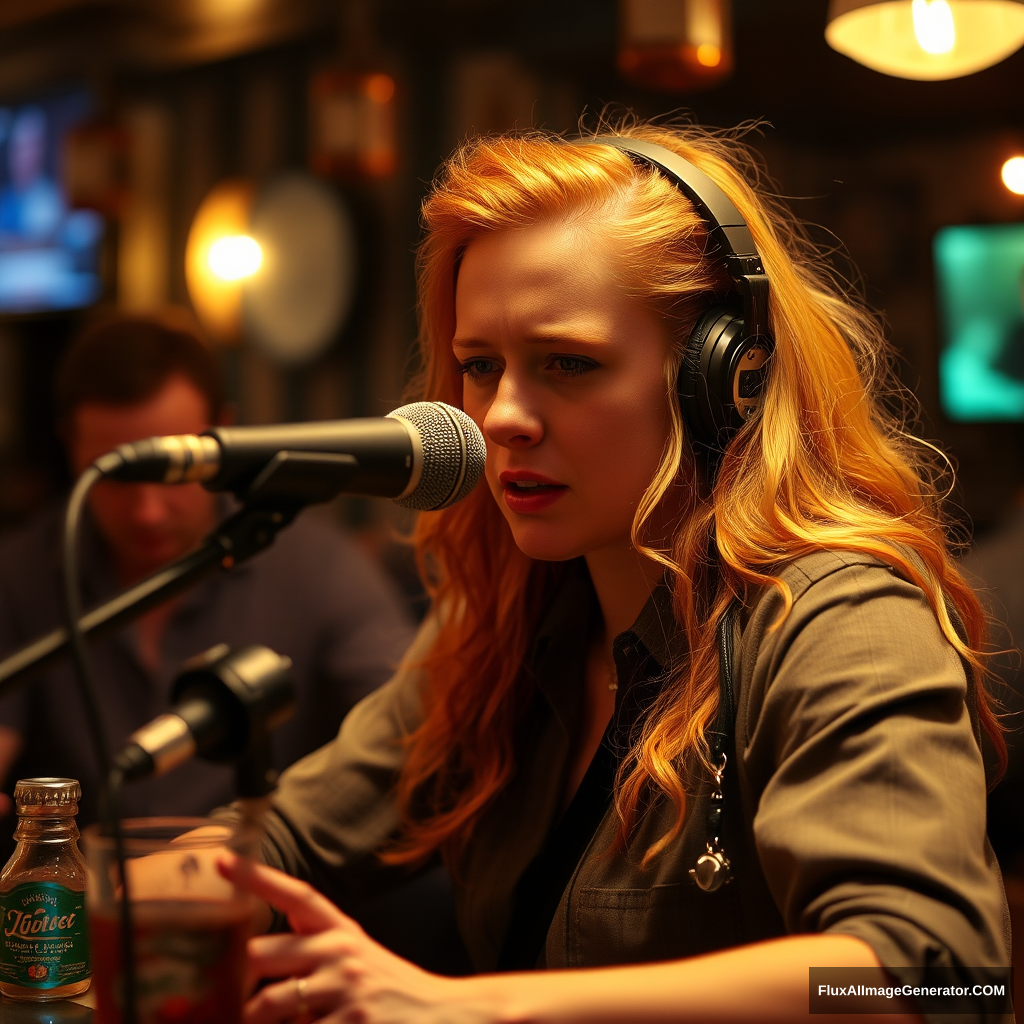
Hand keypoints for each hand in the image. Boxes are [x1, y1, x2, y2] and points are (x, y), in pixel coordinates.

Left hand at [217, 853, 495, 1023]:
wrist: (442, 1016)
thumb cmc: (385, 992)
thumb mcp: (353, 961)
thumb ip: (310, 954)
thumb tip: (249, 962)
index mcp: (340, 932)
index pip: (296, 895)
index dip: (257, 878)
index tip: (223, 861)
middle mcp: (341, 952)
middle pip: (260, 953)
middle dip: (233, 980)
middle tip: (218, 994)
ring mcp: (345, 990)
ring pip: (267, 1003)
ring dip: (251, 1020)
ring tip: (249, 1022)